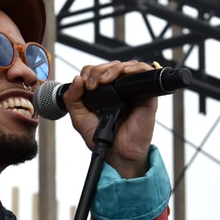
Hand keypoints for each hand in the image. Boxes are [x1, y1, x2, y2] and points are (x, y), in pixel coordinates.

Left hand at [61, 60, 157, 178]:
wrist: (117, 153)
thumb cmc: (102, 138)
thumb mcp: (80, 118)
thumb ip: (72, 99)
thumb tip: (76, 79)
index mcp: (104, 92)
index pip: (98, 70)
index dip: (90, 71)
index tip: (84, 84)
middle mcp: (119, 89)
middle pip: (112, 65)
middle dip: (99, 70)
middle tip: (92, 84)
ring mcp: (133, 91)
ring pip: (127, 66)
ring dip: (113, 68)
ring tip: (104, 80)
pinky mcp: (147, 95)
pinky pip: (146, 73)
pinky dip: (135, 68)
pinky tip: (124, 74)